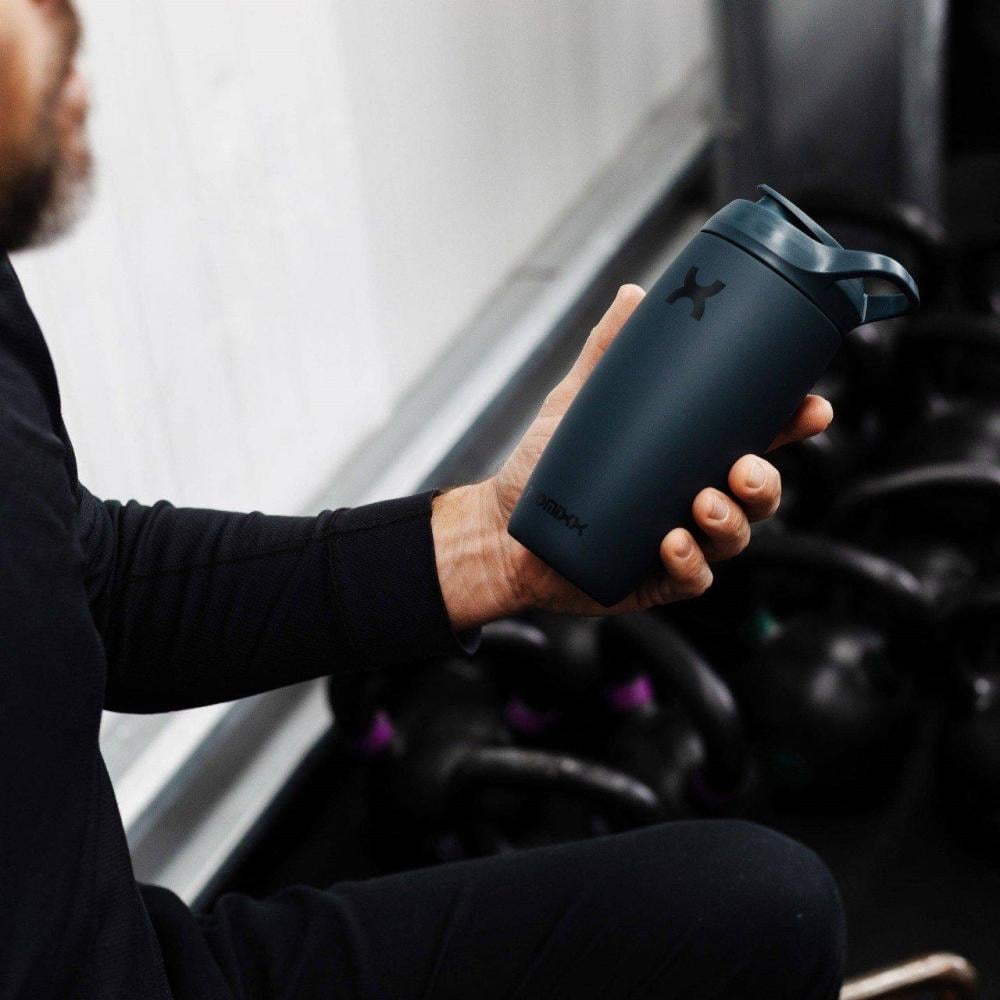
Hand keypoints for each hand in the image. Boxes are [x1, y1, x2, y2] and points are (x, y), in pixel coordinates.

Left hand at [432, 284, 832, 628]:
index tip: (813, 408)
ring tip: (701, 503)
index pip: (755, 437)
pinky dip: (690, 562)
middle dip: (766, 480)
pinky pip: (693, 578)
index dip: (791, 425)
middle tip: (745, 467)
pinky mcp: (657, 580)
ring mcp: (681, 541)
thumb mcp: (578, 403)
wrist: (505, 529)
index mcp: (690, 455)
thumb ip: (607, 352)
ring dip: (730, 520)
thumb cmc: (549, 468)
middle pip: (758, 492)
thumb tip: (634, 294)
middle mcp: (695, 498)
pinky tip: (672, 543)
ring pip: (733, 536)